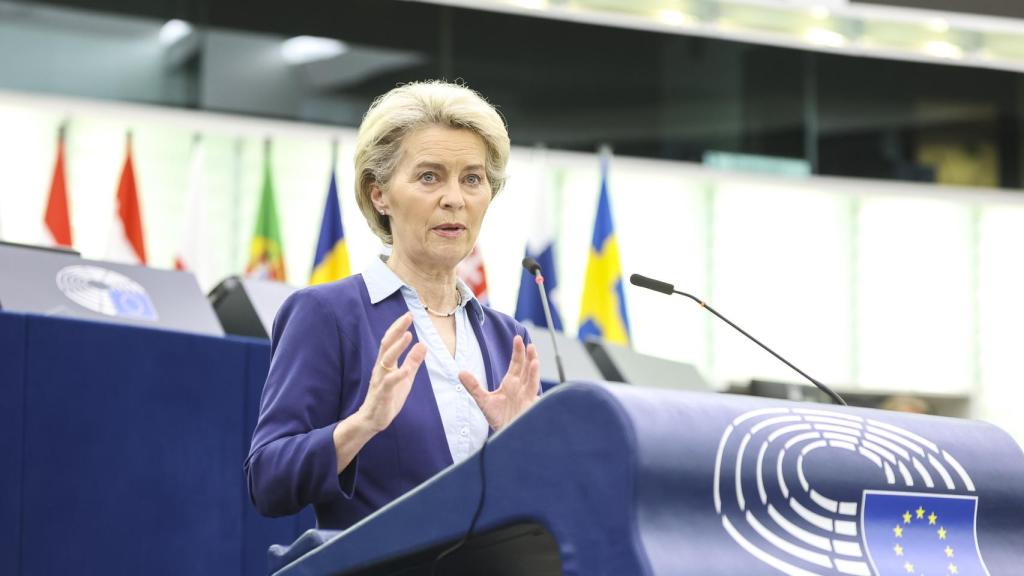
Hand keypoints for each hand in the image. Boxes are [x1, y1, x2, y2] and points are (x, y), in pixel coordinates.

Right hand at [357, 312, 426, 432]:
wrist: (372, 419)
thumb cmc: (388, 397)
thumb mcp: (405, 377)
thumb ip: (413, 361)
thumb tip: (423, 344)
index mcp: (386, 363)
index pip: (390, 341)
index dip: (398, 327)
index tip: (408, 314)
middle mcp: (381, 368)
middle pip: (386, 345)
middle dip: (397, 330)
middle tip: (408, 316)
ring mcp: (380, 380)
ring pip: (386, 360)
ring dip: (397, 348)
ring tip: (408, 336)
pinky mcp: (383, 394)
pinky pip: (389, 383)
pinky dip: (398, 375)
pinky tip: (407, 370)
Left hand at [459, 335, 539, 430]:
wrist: (507, 436)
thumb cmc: (500, 418)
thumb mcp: (483, 401)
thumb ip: (473, 386)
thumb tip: (460, 372)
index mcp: (511, 383)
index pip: (516, 364)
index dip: (517, 352)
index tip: (517, 338)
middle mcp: (521, 387)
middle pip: (526, 368)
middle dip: (527, 355)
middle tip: (526, 342)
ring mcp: (527, 397)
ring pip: (532, 379)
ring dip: (533, 368)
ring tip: (533, 356)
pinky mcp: (530, 408)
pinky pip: (535, 396)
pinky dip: (535, 387)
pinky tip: (536, 380)